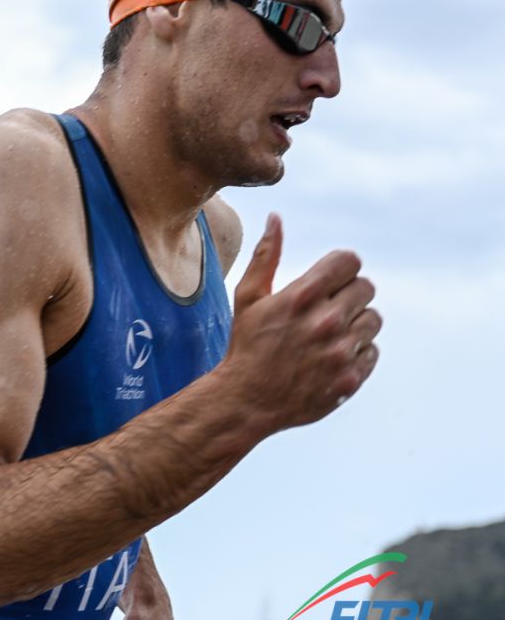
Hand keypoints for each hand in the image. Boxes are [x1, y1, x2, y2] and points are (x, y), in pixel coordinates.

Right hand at [225, 213, 381, 430]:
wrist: (247, 400)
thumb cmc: (246, 345)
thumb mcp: (248, 296)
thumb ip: (267, 255)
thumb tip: (276, 218)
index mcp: (303, 296)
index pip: (350, 262)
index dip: (342, 268)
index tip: (332, 280)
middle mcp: (326, 321)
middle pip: (366, 288)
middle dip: (349, 294)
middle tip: (329, 308)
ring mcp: (340, 352)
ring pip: (373, 320)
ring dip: (356, 323)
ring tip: (331, 334)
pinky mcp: (351, 379)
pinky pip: (373, 351)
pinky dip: (358, 352)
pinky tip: (333, 357)